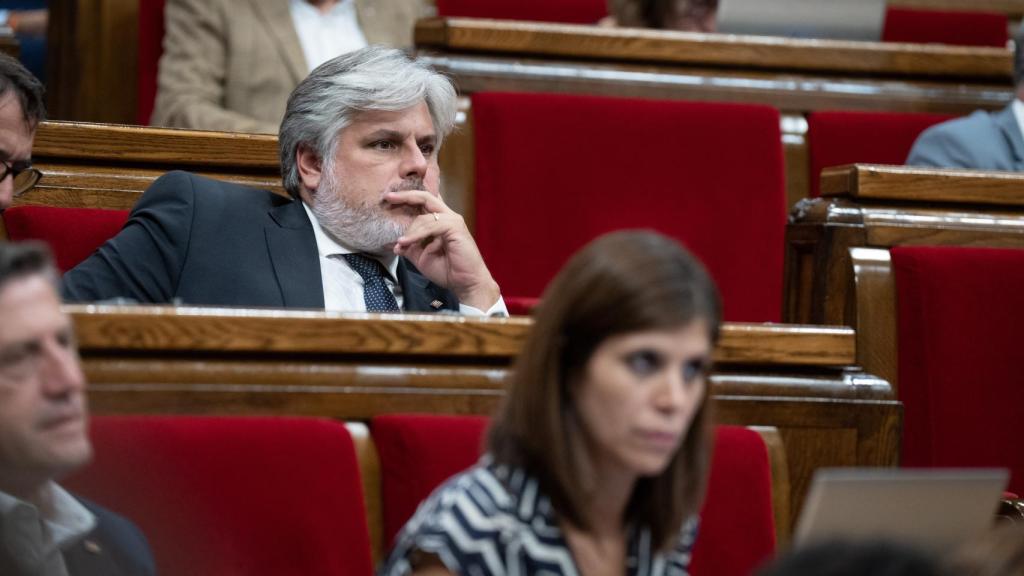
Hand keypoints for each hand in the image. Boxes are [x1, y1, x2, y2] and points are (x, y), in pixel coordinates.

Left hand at [388, 190, 500, 310]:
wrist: (465, 283)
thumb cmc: (447, 270)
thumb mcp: (421, 257)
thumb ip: (409, 247)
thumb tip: (393, 244)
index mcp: (440, 220)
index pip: (423, 202)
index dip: (407, 197)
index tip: (389, 198)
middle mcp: (447, 216)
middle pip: (425, 197)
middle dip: (405, 195)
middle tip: (388, 197)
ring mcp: (452, 220)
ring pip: (424, 216)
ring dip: (409, 230)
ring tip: (399, 243)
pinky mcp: (455, 227)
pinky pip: (431, 226)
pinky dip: (416, 234)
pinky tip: (405, 242)